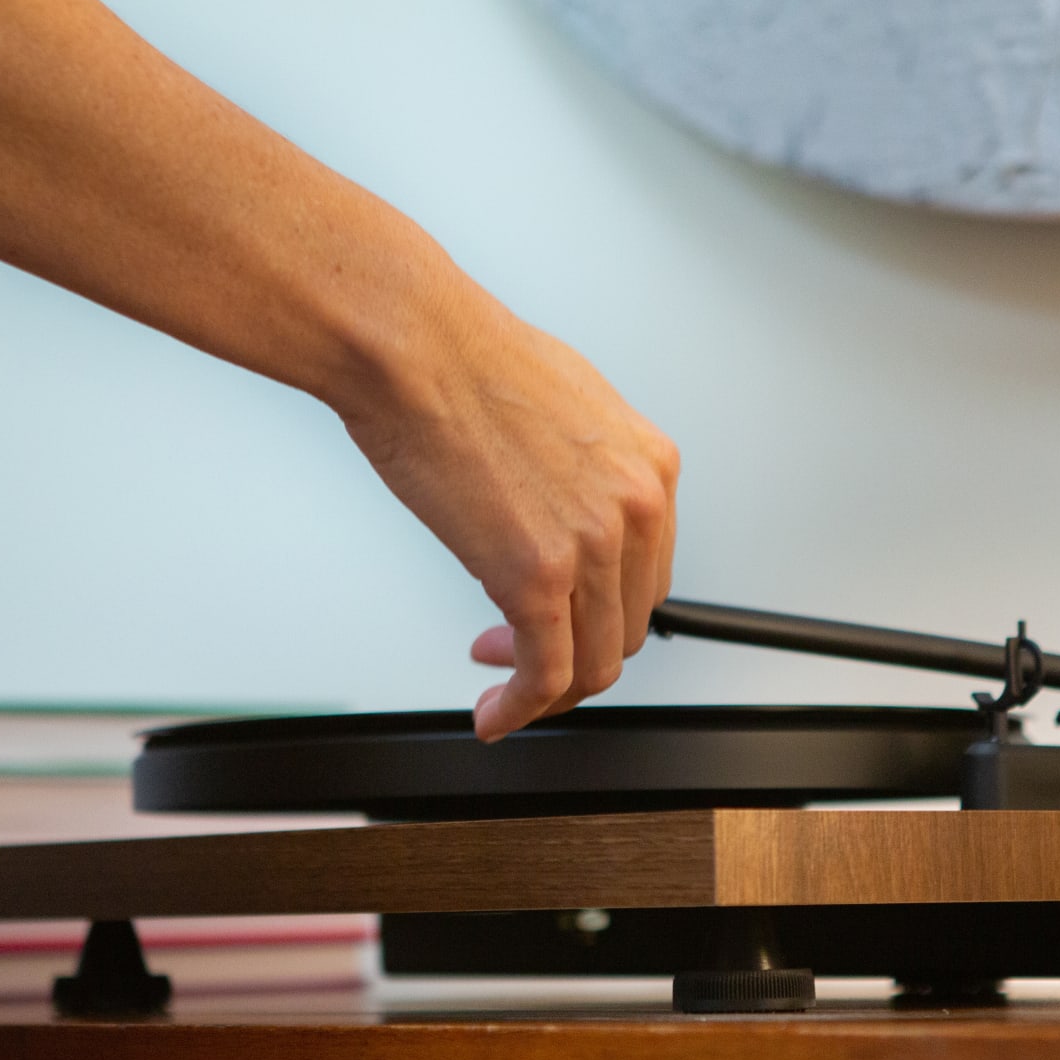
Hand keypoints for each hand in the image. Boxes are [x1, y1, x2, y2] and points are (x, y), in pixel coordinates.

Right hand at [338, 290, 678, 740]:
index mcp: (648, 464)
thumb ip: (582, 471)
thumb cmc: (463, 361)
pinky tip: (493, 713)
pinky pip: (546, 674)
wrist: (411, 346)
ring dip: (547, 690)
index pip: (648, 575)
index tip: (563, 619)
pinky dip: (521, 708)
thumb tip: (562, 511)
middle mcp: (636, 506)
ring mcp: (592, 545)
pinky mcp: (535, 576)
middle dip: (575, 653)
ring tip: (502, 689)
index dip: (601, 610)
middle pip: (626, 625)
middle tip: (520, 652)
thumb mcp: (564, 410)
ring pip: (592, 662)